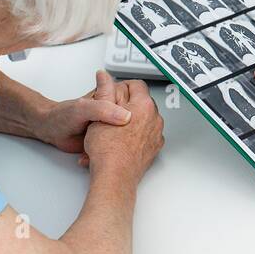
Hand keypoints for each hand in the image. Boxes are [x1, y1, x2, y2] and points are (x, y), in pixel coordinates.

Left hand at [33, 71, 132, 154]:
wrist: (50, 131)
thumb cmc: (62, 116)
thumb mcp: (83, 108)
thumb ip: (103, 109)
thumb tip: (126, 116)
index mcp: (113, 98)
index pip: (137, 97)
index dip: (139, 108)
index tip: (133, 123)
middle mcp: (115, 111)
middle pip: (135, 120)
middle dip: (129, 134)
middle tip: (118, 142)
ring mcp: (111, 126)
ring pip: (125, 137)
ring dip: (117, 147)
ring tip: (105, 152)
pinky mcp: (106, 140)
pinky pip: (114, 148)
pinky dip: (106, 155)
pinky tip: (94, 156)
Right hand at [82, 71, 164, 185]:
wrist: (114, 177)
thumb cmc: (107, 149)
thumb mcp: (98, 113)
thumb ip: (104, 91)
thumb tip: (104, 76)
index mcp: (144, 105)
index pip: (135, 84)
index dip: (119, 87)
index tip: (111, 95)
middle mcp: (155, 118)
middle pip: (140, 102)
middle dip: (125, 105)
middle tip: (107, 114)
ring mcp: (156, 134)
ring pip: (143, 119)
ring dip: (129, 121)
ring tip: (110, 130)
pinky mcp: (154, 148)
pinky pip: (145, 135)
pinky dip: (134, 135)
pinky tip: (119, 141)